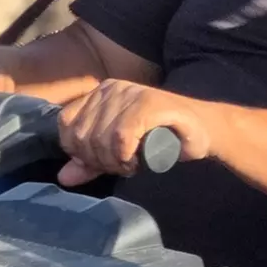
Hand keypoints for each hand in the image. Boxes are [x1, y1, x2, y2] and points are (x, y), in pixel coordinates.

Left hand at [56, 80, 208, 185]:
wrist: (203, 130)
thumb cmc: (161, 139)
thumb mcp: (118, 153)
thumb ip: (91, 163)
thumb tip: (63, 178)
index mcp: (99, 93)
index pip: (66, 125)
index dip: (78, 152)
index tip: (103, 163)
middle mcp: (111, 88)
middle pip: (81, 135)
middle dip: (98, 161)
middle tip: (121, 166)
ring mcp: (130, 93)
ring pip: (100, 138)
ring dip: (114, 161)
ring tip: (131, 164)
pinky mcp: (148, 103)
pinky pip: (121, 136)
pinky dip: (125, 155)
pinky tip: (137, 162)